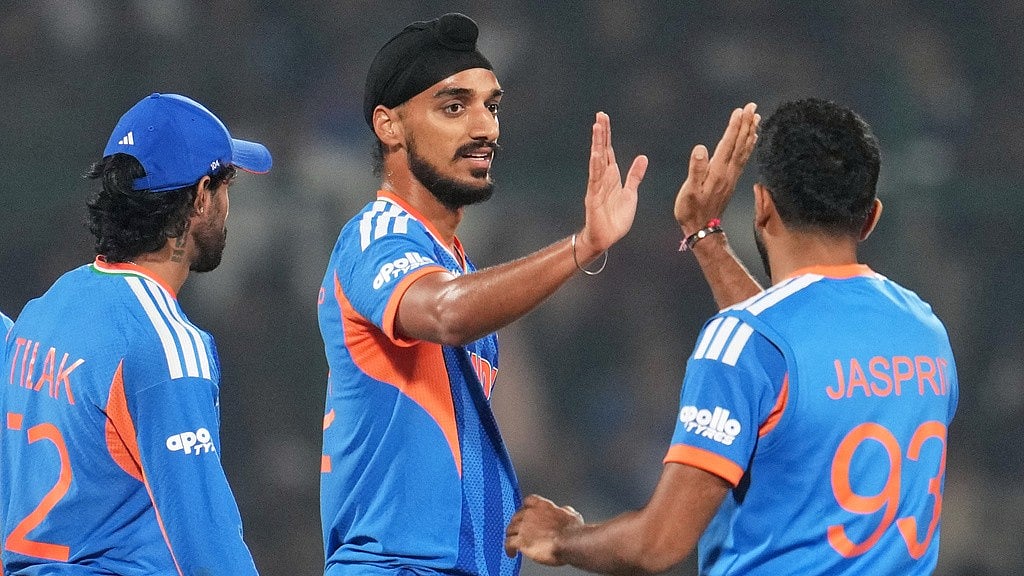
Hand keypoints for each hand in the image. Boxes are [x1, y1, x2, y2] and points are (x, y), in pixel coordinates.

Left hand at [505, 494, 584, 564]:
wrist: (570, 542)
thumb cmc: (573, 531)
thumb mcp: (572, 515)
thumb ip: (564, 511)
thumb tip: (565, 511)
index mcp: (543, 506)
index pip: (529, 501)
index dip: (526, 508)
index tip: (526, 512)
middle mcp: (531, 514)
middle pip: (517, 516)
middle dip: (517, 523)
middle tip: (520, 530)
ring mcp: (524, 527)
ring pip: (510, 529)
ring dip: (511, 535)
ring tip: (513, 542)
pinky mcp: (521, 541)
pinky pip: (508, 543)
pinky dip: (508, 548)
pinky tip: (511, 553)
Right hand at [576, 112, 648, 260]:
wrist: (606, 238)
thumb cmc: (615, 218)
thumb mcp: (630, 194)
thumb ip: (635, 176)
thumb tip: (643, 157)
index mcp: (611, 176)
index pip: (608, 150)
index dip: (607, 135)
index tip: (604, 118)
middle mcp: (602, 178)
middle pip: (601, 151)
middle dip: (601, 133)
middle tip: (600, 115)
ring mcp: (597, 186)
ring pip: (597, 161)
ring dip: (597, 144)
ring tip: (597, 128)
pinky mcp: (594, 197)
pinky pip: (595, 179)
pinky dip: (596, 166)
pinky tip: (596, 154)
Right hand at [674, 103, 759, 236]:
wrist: (702, 229)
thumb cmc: (691, 210)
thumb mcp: (689, 191)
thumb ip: (696, 170)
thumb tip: (700, 149)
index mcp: (718, 171)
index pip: (728, 144)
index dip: (734, 127)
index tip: (741, 110)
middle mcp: (728, 172)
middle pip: (740, 144)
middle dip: (746, 124)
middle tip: (753, 107)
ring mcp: (731, 176)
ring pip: (744, 150)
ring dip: (750, 133)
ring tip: (756, 118)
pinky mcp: (731, 180)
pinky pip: (743, 158)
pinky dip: (749, 146)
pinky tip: (751, 140)